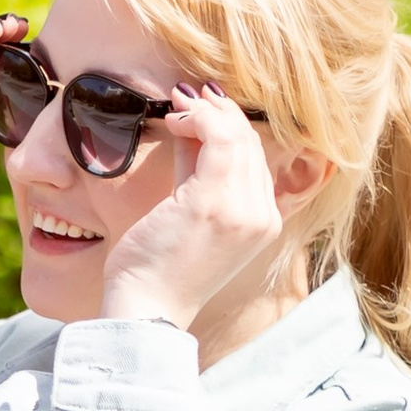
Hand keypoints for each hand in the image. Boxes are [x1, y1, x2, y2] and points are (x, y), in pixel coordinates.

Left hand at [99, 82, 287, 331]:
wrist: (147, 311)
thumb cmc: (159, 267)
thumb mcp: (189, 211)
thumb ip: (196, 170)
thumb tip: (192, 127)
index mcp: (264, 223)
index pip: (255, 157)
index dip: (229, 125)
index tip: (199, 108)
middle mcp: (262, 217)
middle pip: (249, 142)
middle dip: (217, 112)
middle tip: (184, 98)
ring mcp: (243, 211)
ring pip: (236, 135)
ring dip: (203, 112)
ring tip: (175, 109)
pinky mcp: (214, 203)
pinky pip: (218, 138)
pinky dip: (197, 119)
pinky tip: (173, 121)